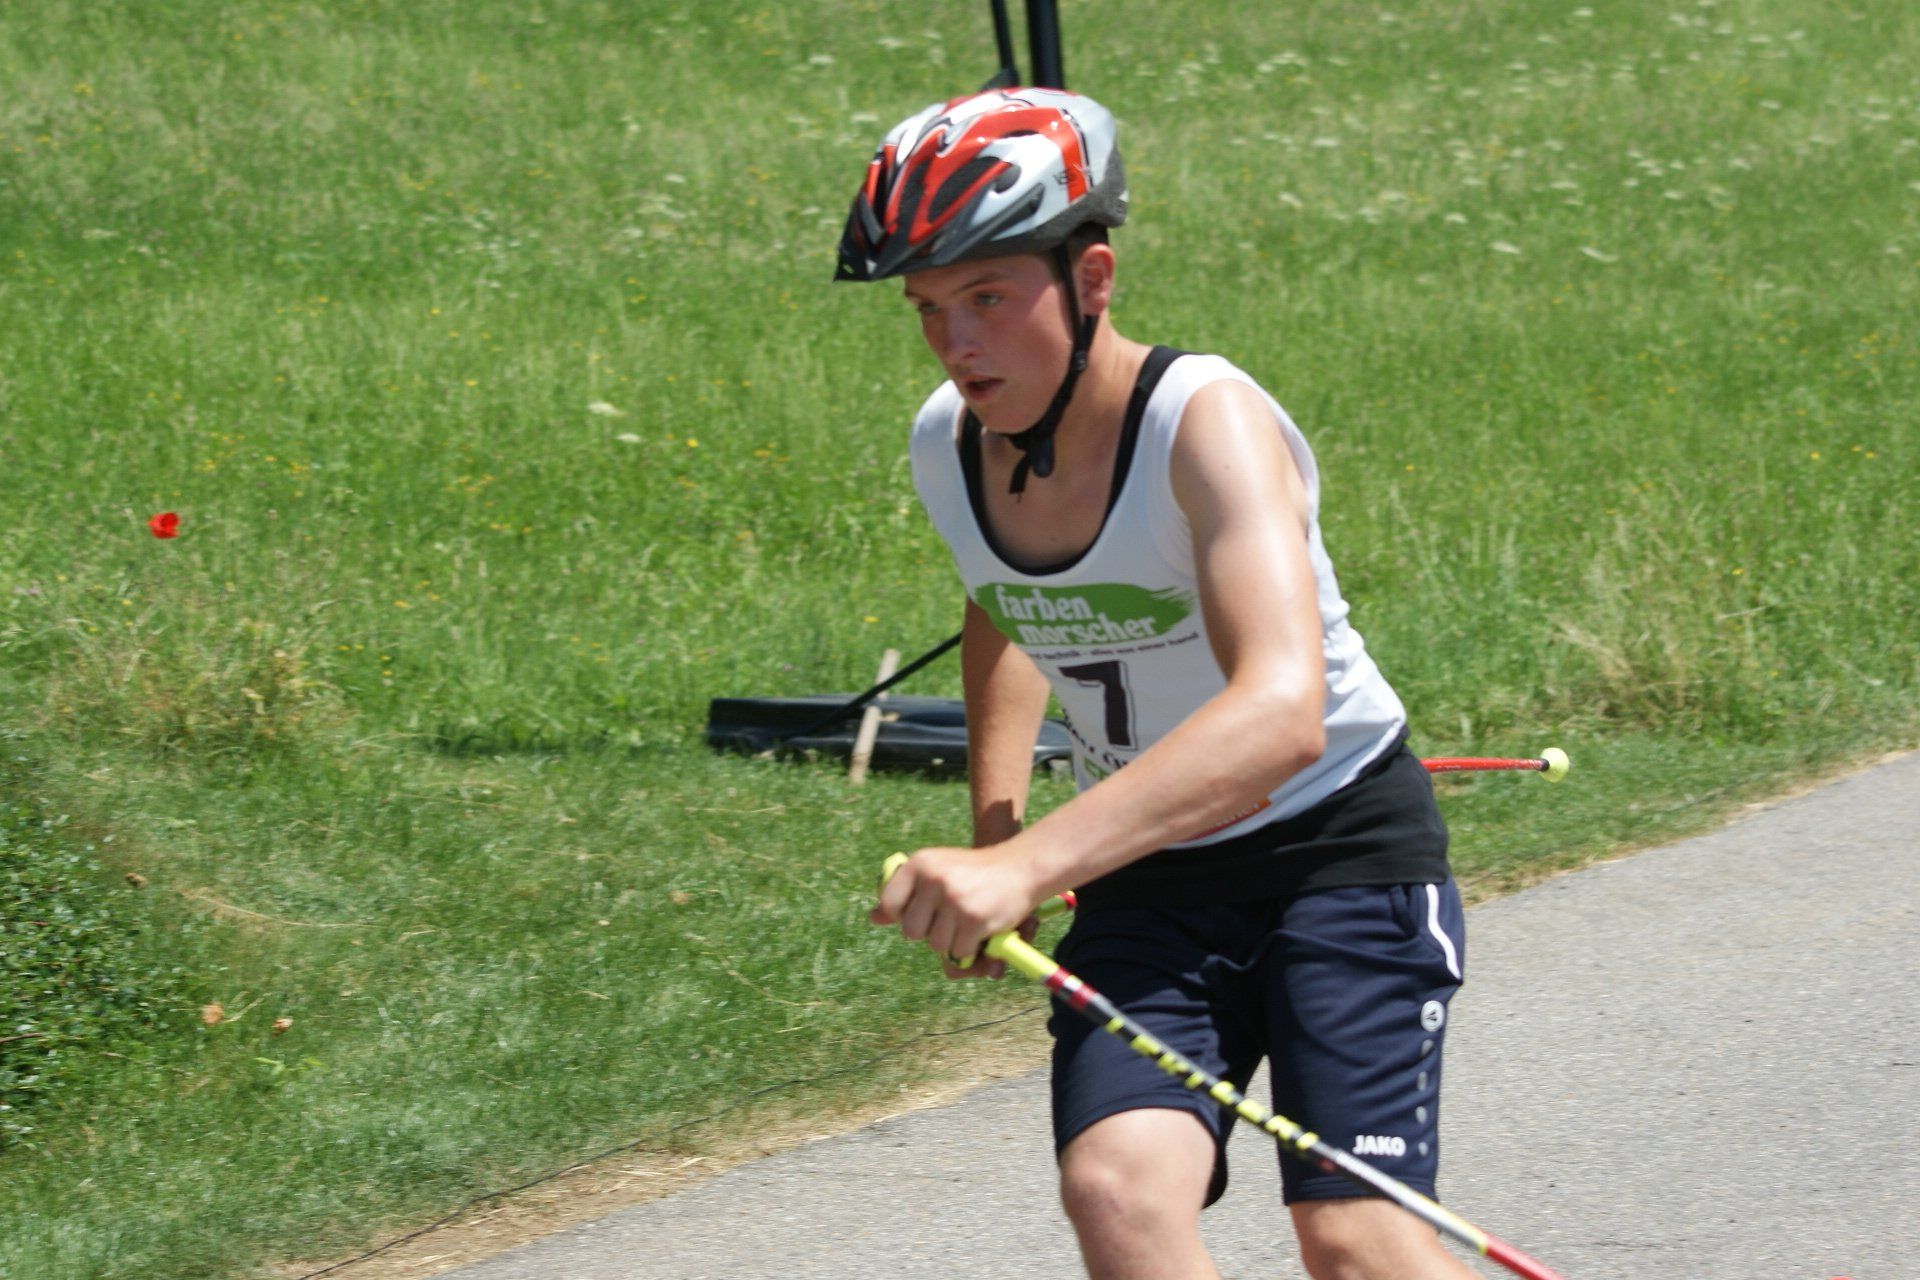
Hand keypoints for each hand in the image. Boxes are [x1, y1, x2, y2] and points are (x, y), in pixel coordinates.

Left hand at [870, 845, 1038, 978]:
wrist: (1022, 867)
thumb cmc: (975, 872)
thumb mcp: (938, 871)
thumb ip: (906, 893)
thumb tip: (872, 918)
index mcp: (920, 863)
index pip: (889, 904)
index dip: (903, 915)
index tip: (923, 911)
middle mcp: (934, 878)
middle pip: (911, 931)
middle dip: (930, 933)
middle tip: (950, 918)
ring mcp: (954, 899)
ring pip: (936, 945)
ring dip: (953, 942)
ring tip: (968, 922)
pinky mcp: (974, 919)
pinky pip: (960, 952)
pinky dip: (971, 948)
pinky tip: (982, 929)